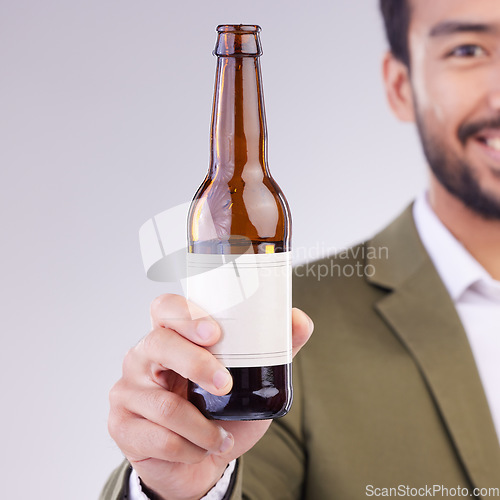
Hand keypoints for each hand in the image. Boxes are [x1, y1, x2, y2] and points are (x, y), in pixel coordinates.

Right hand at [108, 294, 313, 499]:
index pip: (165, 308)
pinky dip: (190, 447)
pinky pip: (159, 438)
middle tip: (226, 384)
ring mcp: (128, 391)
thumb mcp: (251, 380)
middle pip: (158, 344)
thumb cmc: (221, 412)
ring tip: (220, 436)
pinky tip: (202, 448)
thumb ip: (274, 348)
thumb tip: (301, 320)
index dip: (186, 315)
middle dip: (196, 364)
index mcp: (171, 336)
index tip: (215, 334)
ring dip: (201, 426)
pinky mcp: (123, 426)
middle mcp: (143, 357)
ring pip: (163, 404)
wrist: (199, 461)